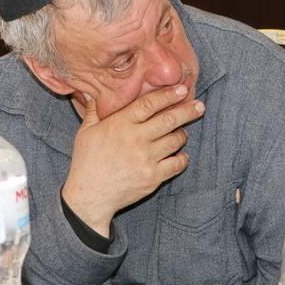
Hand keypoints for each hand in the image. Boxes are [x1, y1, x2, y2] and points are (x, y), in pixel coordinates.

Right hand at [61, 84, 204, 236]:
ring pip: (176, 140)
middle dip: (187, 110)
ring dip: (182, 134)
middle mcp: (136, 139)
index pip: (149, 104)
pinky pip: (177, 163)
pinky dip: (182, 158)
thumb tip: (91, 92)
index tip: (181, 89)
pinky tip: (180, 155)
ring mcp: (147, 159)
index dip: (167, 95)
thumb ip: (93, 111)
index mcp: (120, 124)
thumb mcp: (85, 132)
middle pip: (169, 119)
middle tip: (199, 106)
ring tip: (181, 132)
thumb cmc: (86, 161)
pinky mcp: (154, 176)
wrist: (89, 194)